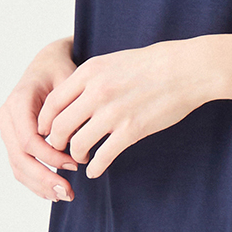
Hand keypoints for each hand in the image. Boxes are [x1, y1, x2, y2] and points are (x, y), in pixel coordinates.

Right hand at [0, 37, 79, 200]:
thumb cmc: (61, 71)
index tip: (75, 164)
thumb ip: (69, 110)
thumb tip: (74, 143)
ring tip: (63, 196)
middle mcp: (7, 117)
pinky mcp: (13, 140)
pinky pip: (19, 165)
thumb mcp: (69, 83)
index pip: (29, 140)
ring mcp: (7, 130)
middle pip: (20, 158)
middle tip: (68, 193)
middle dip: (44, 178)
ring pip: (17, 166)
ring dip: (39, 185)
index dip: (50, 157)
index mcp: (18, 102)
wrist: (48, 64)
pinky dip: (34, 181)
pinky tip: (53, 192)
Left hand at [37, 40, 219, 178]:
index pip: (52, 102)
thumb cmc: (153, 64)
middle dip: (56, 143)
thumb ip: (91, 78)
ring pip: (78, 143)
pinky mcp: (132, 130)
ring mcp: (113, 112)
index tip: (47, 132)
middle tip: (61, 149)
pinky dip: (95, 167)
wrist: (186, 69)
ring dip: (75, 155)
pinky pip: (103, 156)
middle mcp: (96, 92)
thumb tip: (73, 97)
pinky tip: (95, 170)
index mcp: (89, 72)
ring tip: (81, 158)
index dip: (45, 122)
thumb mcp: (113, 61)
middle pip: (59, 126)